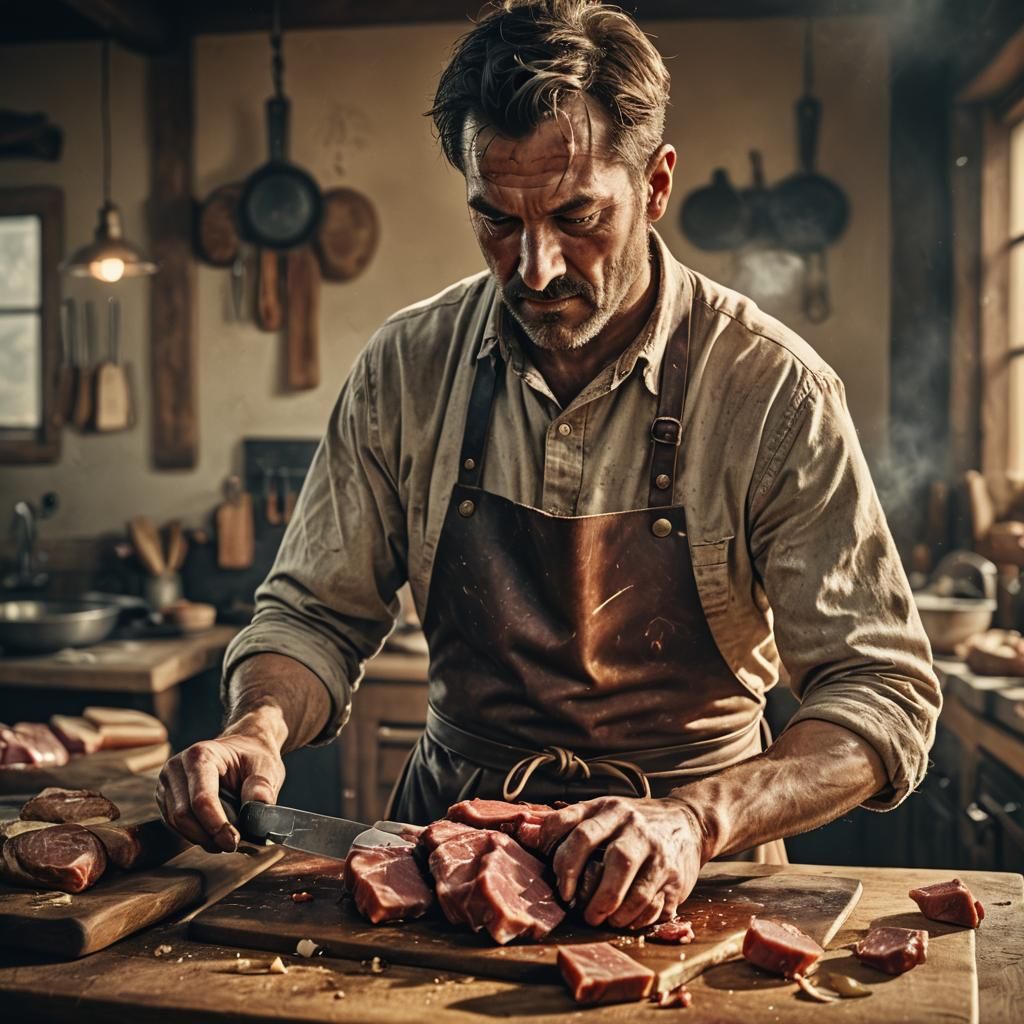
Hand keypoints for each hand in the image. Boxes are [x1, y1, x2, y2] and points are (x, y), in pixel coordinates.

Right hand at [156, 731, 284, 852]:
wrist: (242, 749)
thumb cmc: (252, 758)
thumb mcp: (266, 767)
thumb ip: (262, 786)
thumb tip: (257, 806)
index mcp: (201, 754)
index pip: (201, 799)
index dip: (216, 825)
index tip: (233, 841)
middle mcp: (177, 766)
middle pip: (183, 814)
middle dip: (208, 835)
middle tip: (232, 845)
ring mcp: (167, 782)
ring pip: (176, 823)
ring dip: (200, 838)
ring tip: (225, 840)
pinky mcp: (164, 797)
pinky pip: (173, 824)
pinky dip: (193, 834)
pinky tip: (213, 834)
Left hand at [538, 796, 705, 929]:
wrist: (687, 821)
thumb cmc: (630, 822)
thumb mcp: (598, 812)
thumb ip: (562, 823)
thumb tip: (522, 829)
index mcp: (608, 809)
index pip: (580, 831)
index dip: (564, 862)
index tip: (560, 887)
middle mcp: (634, 826)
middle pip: (616, 860)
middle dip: (595, 893)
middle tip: (581, 910)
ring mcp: (657, 850)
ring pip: (638, 886)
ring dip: (616, 910)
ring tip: (602, 919)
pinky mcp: (675, 874)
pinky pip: (655, 903)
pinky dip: (636, 917)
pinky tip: (625, 919)